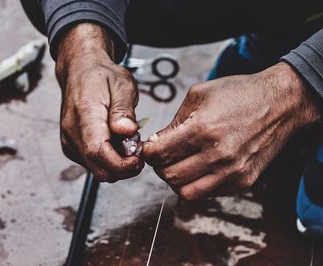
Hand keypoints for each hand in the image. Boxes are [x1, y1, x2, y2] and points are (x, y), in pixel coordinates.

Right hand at [55, 23, 143, 181]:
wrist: (80, 72)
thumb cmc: (102, 77)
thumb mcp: (122, 85)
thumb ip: (124, 110)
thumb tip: (127, 131)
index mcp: (85, 115)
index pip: (98, 152)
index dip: (121, 164)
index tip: (139, 158)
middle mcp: (72, 133)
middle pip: (99, 169)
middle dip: (123, 168)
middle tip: (138, 152)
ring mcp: (69, 142)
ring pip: (97, 170)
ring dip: (117, 164)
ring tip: (127, 142)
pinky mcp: (71, 148)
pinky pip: (92, 164)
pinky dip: (107, 161)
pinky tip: (115, 143)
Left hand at [143, 62, 320, 199]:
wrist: (280, 103)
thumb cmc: (238, 94)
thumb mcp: (199, 95)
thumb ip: (174, 121)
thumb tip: (156, 142)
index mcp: (202, 129)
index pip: (159, 154)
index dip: (147, 152)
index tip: (150, 147)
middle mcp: (217, 155)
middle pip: (170, 177)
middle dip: (160, 167)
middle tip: (164, 156)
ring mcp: (232, 172)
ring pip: (186, 193)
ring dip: (177, 180)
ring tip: (180, 164)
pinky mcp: (243, 181)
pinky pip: (208, 193)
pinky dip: (197, 184)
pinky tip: (200, 167)